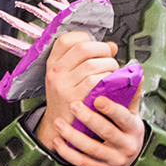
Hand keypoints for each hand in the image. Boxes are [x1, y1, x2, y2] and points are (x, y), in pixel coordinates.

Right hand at [36, 31, 119, 150]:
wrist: (59, 127)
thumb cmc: (68, 99)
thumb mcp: (69, 77)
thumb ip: (87, 59)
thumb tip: (112, 46)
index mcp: (53, 63)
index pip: (67, 39)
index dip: (86, 38)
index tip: (96, 48)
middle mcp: (55, 72)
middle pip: (83, 48)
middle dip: (103, 50)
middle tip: (110, 58)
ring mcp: (63, 86)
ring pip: (93, 64)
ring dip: (109, 66)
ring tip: (112, 73)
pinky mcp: (74, 99)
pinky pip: (96, 82)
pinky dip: (108, 80)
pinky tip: (110, 85)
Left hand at [53, 84, 144, 165]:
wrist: (126, 161)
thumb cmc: (126, 131)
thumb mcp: (132, 115)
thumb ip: (131, 96)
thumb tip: (136, 73)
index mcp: (133, 129)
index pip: (124, 118)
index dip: (111, 109)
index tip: (98, 99)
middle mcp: (125, 145)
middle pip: (106, 132)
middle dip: (89, 119)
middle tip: (73, 105)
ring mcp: (112, 159)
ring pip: (91, 149)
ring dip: (73, 136)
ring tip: (58, 123)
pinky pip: (81, 162)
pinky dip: (68, 152)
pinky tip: (57, 141)